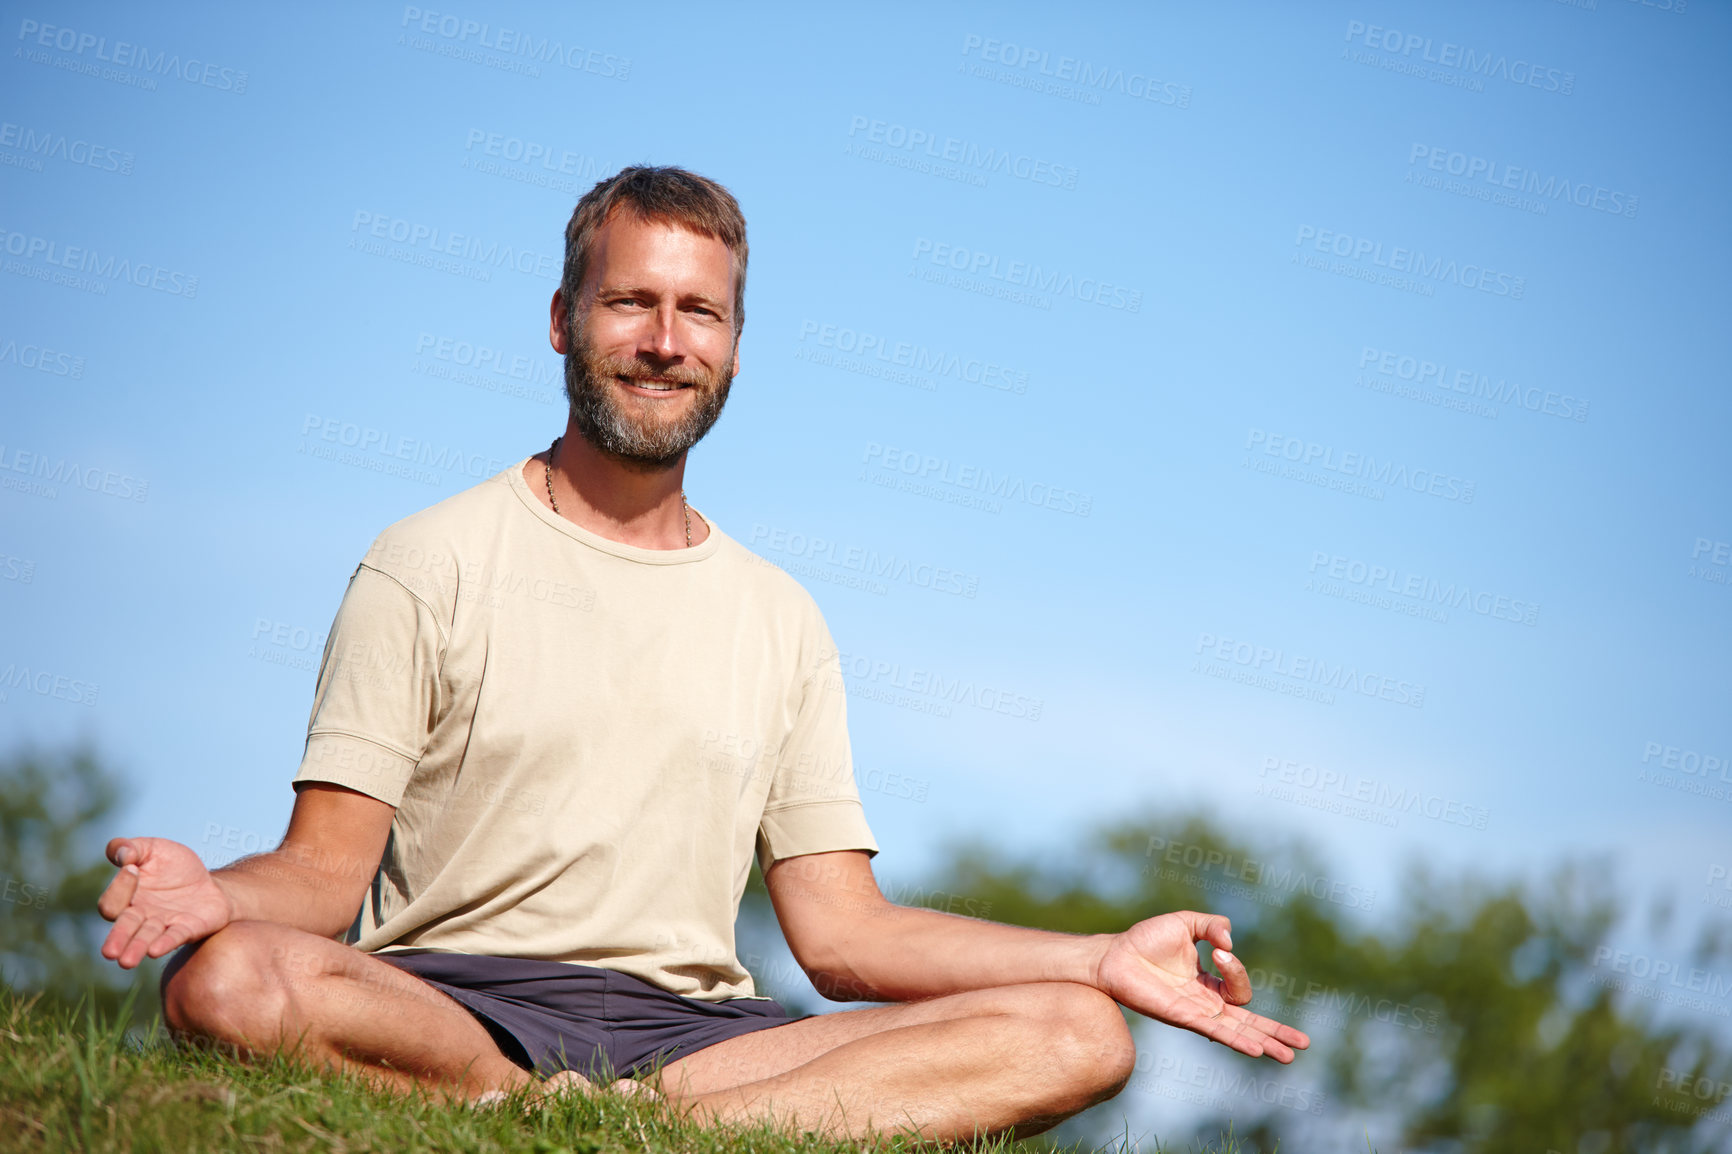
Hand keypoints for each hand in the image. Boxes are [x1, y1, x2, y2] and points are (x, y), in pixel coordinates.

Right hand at [97, 837, 234, 968]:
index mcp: (127, 899)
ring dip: (137, 948)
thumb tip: (122, 854)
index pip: (112, 902)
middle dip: (118, 939)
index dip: (119, 887)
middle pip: (125, 928)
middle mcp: (142, 916)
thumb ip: (132, 848)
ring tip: (127, 962)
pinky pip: (175, 937)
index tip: (133, 869)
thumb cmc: (175, 867)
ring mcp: (165, 924)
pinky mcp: (189, 928)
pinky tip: (155, 951)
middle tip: (109, 953)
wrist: (210, 882)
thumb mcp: (153, 849)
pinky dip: (165, 943)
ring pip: (146, 938)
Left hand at [1093, 910, 1309, 1061]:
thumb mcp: (1185, 922)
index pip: (1239, 985)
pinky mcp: (1183, 1017)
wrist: (1113, 955)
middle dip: (1276, 1032)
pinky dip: (1237, 1039)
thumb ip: (1212, 924)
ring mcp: (1196, 1012)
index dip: (1236, 967)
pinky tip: (1256, 1050)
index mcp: (1208, 982)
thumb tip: (1229, 942)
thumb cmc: (1144, 940)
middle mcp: (1205, 1002)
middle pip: (1248, 1021)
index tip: (1218, 948)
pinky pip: (1215, 1032)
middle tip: (1303, 1045)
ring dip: (1264, 1042)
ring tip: (1288, 1056)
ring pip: (1237, 1031)